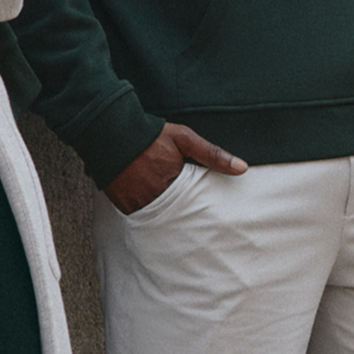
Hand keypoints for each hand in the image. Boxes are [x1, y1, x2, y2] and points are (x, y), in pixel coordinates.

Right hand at [102, 122, 246, 213]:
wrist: (111, 133)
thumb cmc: (151, 135)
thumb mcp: (184, 138)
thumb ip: (212, 154)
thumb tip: (242, 168)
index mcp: (175, 184)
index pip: (196, 205)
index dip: (201, 207)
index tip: (208, 212)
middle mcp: (156, 198)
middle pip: (178, 215)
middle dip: (185, 215)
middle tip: (195, 221)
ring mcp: (138, 204)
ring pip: (159, 218)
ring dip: (166, 215)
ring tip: (171, 212)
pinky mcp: (124, 205)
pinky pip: (140, 216)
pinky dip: (147, 213)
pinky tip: (152, 206)